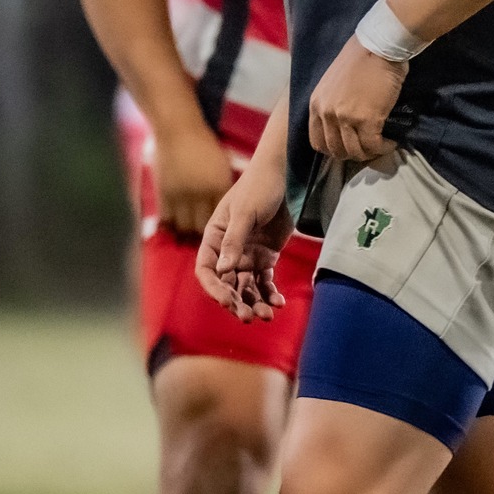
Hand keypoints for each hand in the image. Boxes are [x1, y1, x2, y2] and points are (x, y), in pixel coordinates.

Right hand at [154, 116, 236, 236]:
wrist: (177, 128)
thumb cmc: (203, 145)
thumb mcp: (221, 165)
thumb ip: (223, 187)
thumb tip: (228, 207)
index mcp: (218, 187)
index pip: (225, 219)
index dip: (225, 232)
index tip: (225, 238)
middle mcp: (200, 194)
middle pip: (204, 228)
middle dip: (207, 240)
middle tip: (208, 247)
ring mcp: (181, 195)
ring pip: (184, 228)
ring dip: (187, 235)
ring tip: (189, 239)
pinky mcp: (164, 194)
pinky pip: (167, 220)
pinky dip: (170, 227)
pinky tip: (173, 230)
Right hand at [196, 161, 293, 320]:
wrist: (286, 176)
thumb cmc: (260, 187)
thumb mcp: (245, 212)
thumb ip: (234, 240)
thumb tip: (222, 270)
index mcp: (214, 237)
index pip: (207, 270)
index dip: (215, 289)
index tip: (229, 303)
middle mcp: (228, 250)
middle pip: (227, 283)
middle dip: (237, 302)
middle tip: (250, 317)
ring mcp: (247, 254)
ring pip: (247, 286)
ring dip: (255, 302)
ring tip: (268, 315)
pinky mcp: (266, 255)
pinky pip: (265, 281)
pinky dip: (271, 293)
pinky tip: (279, 303)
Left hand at [308, 35, 407, 163]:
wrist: (379, 46)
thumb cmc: (360, 58)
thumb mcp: (333, 82)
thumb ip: (332, 103)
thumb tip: (343, 123)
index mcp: (316, 104)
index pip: (317, 142)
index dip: (334, 149)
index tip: (349, 147)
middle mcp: (327, 113)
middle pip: (336, 150)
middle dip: (353, 154)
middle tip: (368, 148)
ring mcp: (346, 118)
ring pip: (355, 152)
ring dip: (371, 153)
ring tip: (382, 145)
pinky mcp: (367, 120)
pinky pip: (374, 145)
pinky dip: (384, 148)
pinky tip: (392, 142)